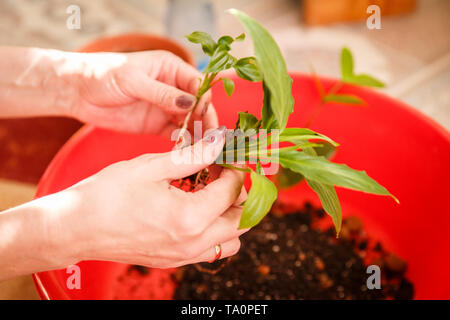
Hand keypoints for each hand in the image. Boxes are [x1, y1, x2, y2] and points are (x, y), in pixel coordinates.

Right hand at [52, 127, 246, 267]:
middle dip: (240, 194)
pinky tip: (196, 207)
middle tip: (225, 172)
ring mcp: (183, 257)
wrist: (74, 228)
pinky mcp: (173, 260)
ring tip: (212, 191)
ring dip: (231, 216)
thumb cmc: (106, 196)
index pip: (233, 192)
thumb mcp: (151, 167)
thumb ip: (192, 156)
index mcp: (190, 218)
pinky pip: (210, 249)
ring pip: (230, 241)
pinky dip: (215, 229)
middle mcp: (192, 243)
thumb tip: (218, 142)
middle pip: (241, 222)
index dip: (236, 169)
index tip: (229, 155)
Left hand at [71, 50, 217, 137]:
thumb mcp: (133, 81)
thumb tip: (191, 104)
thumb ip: (162, 93)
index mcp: (171, 69)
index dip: (204, 100)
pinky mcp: (157, 125)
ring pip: (191, 121)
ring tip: (202, 149)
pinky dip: (183, 142)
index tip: (205, 115)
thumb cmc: (103, 75)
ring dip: (197, 134)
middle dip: (206, 120)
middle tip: (210, 139)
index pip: (197, 84)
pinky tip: (186, 151)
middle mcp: (173, 88)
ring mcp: (166, 108)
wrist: (78, 92)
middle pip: (199, 105)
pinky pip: (176, 134)